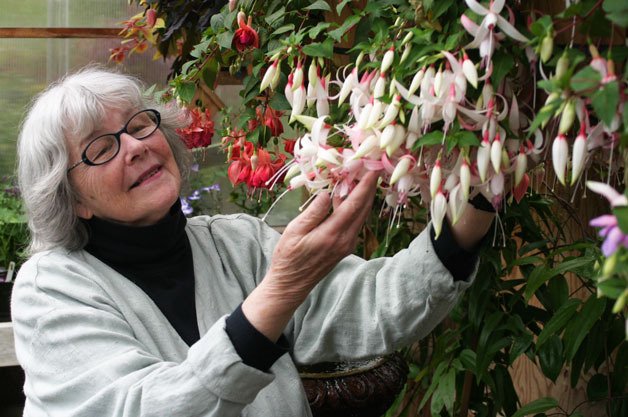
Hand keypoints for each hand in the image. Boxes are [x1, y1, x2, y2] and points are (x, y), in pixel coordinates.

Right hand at [242, 171, 378, 340]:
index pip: (354, 205)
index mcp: (333, 234)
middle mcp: (345, 240)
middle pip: (363, 210)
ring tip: (362, 179)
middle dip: (369, 189)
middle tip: (372, 170)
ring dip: (363, 198)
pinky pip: (354, 224)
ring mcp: (347, 245)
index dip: (365, 186)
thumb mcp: (295, 231)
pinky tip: (347, 199)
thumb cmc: (288, 257)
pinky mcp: (344, 248)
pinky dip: (355, 209)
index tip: (373, 170)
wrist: (290, 285)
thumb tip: (328, 193)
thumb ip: (313, 212)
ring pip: (361, 217)